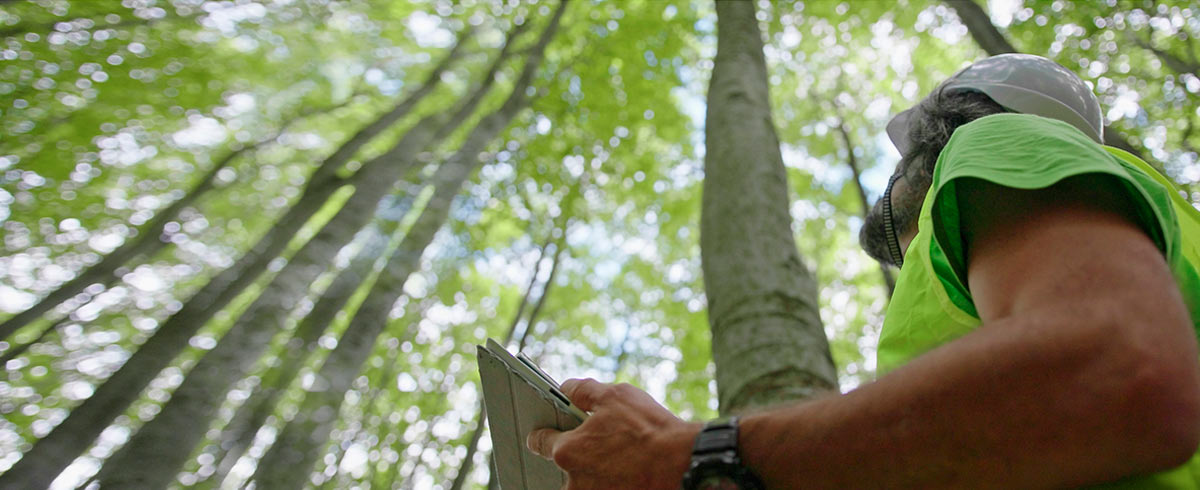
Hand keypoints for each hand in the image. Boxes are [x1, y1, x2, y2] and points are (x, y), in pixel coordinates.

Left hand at [526, 378, 701, 489]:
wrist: (683, 463)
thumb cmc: (648, 429)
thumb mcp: (614, 395)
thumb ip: (582, 391)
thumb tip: (566, 389)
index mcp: (567, 451)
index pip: (539, 442)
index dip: (544, 432)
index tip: (547, 431)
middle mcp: (574, 482)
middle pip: (564, 465)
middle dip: (577, 453)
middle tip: (599, 441)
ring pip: (584, 482)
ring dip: (594, 471)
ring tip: (618, 457)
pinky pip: (603, 489)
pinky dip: (611, 480)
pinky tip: (627, 469)